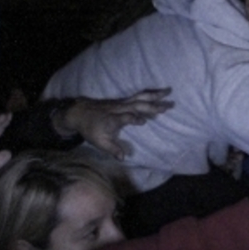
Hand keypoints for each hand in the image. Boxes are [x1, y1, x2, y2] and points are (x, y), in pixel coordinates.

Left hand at [56, 89, 172, 159]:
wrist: (79, 112)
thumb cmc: (90, 129)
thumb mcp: (99, 143)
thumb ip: (113, 150)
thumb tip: (123, 158)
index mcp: (113, 119)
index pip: (125, 117)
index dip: (134, 119)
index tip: (144, 122)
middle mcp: (119, 109)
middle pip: (137, 105)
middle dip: (153, 105)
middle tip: (169, 106)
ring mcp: (122, 103)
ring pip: (140, 97)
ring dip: (155, 95)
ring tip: (169, 91)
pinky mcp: (123, 101)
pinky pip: (139, 96)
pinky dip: (150, 94)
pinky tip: (159, 92)